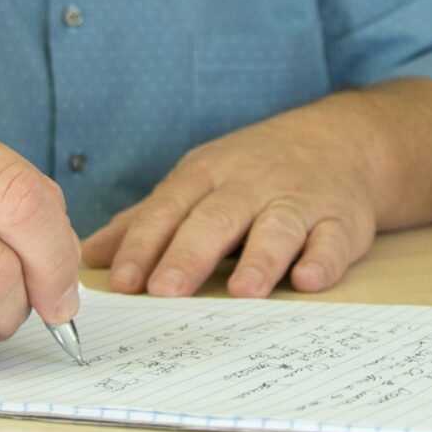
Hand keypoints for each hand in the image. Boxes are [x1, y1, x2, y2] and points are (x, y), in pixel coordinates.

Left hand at [80, 109, 381, 299]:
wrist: (342, 140)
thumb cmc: (255, 169)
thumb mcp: (199, 180)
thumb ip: (148, 220)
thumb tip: (89, 256)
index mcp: (208, 175)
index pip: (169, 208)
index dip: (143, 244)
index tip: (121, 281)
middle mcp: (251, 185)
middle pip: (217, 218)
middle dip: (189, 253)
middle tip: (165, 290)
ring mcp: (299, 201)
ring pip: (278, 228)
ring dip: (261, 258)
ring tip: (243, 291)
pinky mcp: (341, 220)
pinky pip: (333, 240)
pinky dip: (324, 259)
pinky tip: (309, 280)